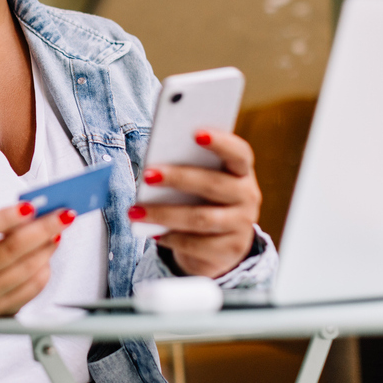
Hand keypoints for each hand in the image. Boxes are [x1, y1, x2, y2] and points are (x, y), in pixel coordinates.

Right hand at [0, 202, 74, 371]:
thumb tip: (30, 213)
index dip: (4, 218)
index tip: (30, 207)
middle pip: (8, 251)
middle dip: (41, 230)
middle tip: (62, 214)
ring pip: (24, 271)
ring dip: (46, 248)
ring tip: (56, 234)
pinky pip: (30, 291)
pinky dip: (43, 270)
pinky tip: (45, 258)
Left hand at [128, 129, 260, 277]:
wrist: (219, 246)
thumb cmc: (202, 202)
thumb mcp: (199, 184)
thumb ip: (187, 170)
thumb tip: (154, 166)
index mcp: (241, 172)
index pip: (238, 153)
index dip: (221, 142)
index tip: (196, 133)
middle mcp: (247, 196)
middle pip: (214, 184)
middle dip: (178, 178)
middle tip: (147, 175)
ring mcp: (241, 225)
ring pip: (201, 218)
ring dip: (164, 213)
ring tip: (135, 211)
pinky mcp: (230, 250)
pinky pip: (196, 244)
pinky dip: (171, 237)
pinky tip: (152, 233)